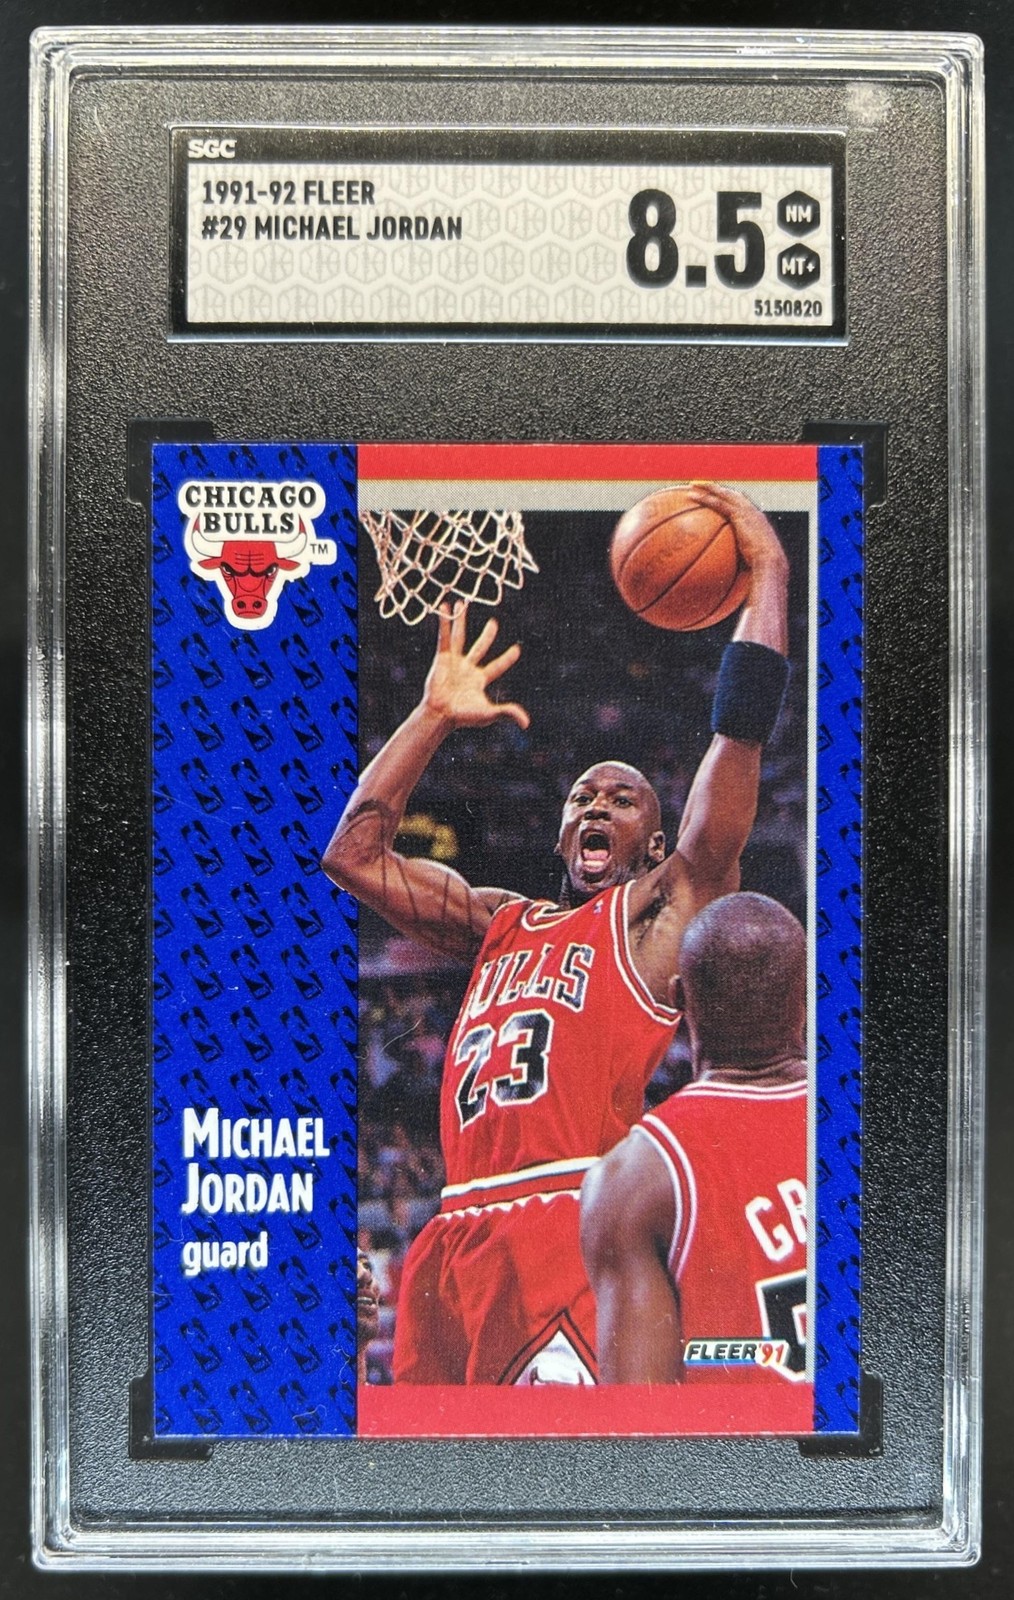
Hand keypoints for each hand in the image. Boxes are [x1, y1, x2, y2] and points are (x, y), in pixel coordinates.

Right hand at [422, 604, 529, 730]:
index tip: (517, 650)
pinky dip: (444, 623)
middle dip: (487, 635)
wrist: (441, 713)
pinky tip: (444, 608)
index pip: (497, 666)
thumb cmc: (463, 716)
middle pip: (480, 647)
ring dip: (460, 620)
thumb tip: (526, 724)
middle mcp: (467, 668)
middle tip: (493, 623)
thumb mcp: (488, 714)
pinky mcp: (442, 657)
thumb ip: (507, 713)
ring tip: (461, 603)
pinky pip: (444, 636)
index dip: (507, 658)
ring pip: (460, 636)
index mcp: (479, 679)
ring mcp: (454, 661)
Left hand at [687, 482, 787, 576]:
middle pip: (732, 495)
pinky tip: (692, 496)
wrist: (770, 563)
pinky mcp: (740, 515)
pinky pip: (719, 503)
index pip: (742, 506)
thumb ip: (740, 563)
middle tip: (703, 486)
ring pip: (724, 494)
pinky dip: (706, 498)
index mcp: (758, 521)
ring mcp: (747, 511)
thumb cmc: (763, 570)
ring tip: (694, 484)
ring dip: (709, 487)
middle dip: (718, 489)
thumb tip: (729, 576)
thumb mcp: (753, 564)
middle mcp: (753, 512)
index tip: (718, 499)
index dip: (729, 500)